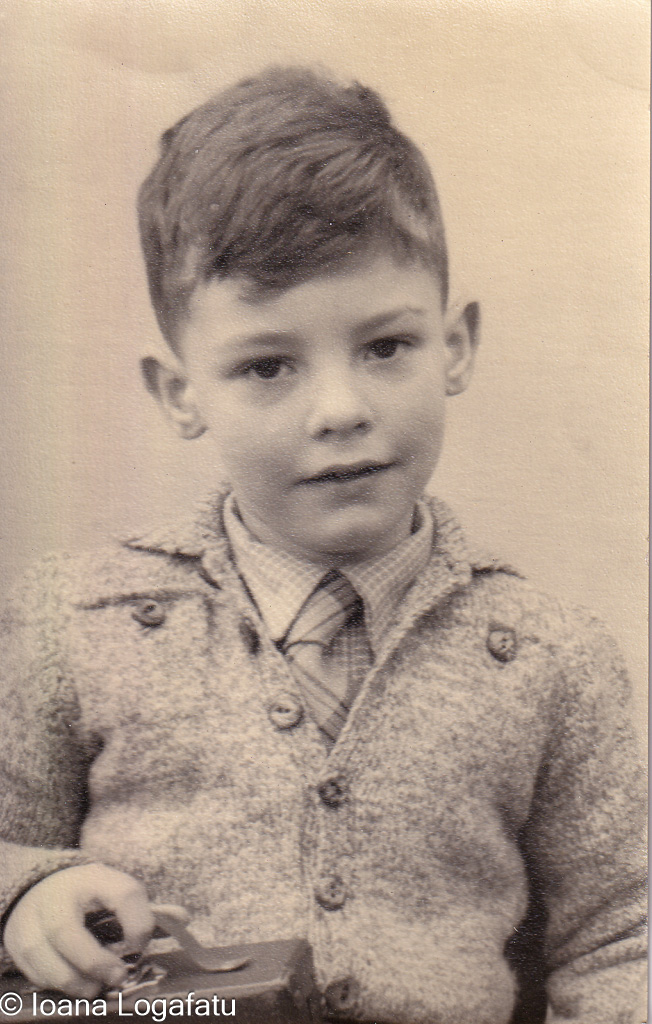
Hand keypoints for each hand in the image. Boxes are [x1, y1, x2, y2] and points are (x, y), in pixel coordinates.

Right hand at [3, 864, 154, 996]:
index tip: (141, 946)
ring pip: (42, 955)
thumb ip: (146, 910)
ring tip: (95, 988)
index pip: (123, 893)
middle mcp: (57, 895)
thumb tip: (184, 918)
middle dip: (93, 962)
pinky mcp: (18, 942)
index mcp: (95, 878)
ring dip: (72, 980)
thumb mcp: (117, 892)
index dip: (138, 923)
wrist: (42, 890)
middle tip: (117, 978)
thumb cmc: (90, 896)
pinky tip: (74, 983)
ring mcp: (31, 918)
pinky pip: (34, 970)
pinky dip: (56, 984)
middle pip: (65, 930)